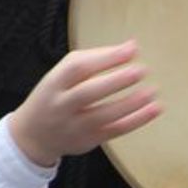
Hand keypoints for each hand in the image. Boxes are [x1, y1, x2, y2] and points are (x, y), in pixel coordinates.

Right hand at [8, 40, 161, 167]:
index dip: (105, 58)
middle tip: (141, 70)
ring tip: (152, 91)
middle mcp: (62, 105)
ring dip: (131, 103)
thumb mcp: (59, 76)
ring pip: (104, 114)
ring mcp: (75, 125)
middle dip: (116, 81)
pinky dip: (137, 120)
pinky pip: (116, 130)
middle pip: (88, 92)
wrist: (33, 136)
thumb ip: (90, 61)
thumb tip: (130, 47)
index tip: (131, 49)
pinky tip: (154, 109)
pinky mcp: (89, 140)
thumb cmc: (53, 97)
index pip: (77, 67)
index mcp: (53, 83)